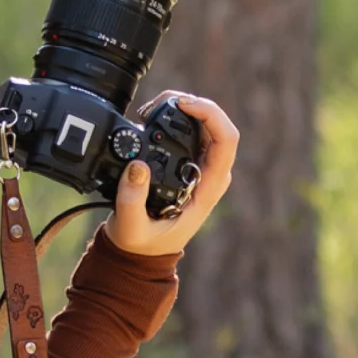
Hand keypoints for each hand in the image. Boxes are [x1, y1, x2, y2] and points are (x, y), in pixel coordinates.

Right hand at [103, 91, 239, 256]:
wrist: (141, 253)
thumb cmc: (141, 243)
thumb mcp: (131, 228)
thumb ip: (132, 200)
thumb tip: (137, 165)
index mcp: (208, 188)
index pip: (226, 140)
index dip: (209, 114)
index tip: (181, 104)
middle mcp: (211, 173)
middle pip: (216, 124)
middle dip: (190, 105)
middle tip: (156, 105)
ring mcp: (202, 167)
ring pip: (204, 124)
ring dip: (181, 109)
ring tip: (148, 111)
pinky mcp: (189, 163)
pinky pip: (191, 131)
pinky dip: (173, 118)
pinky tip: (152, 117)